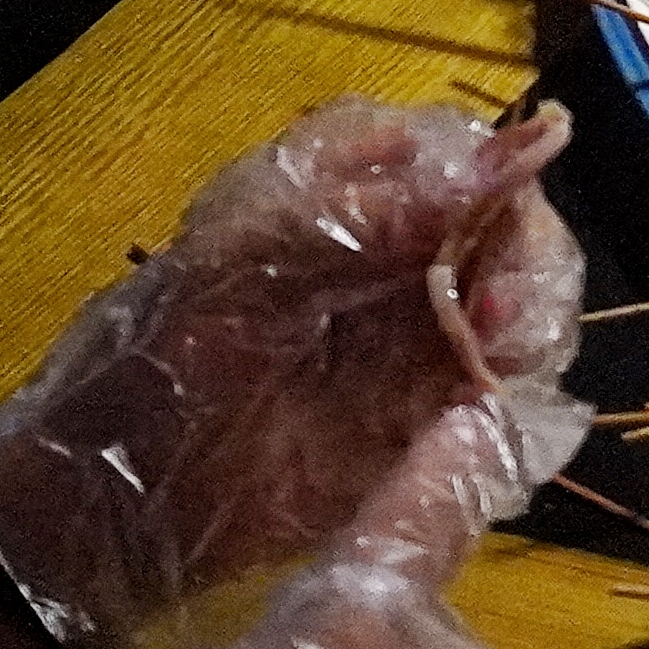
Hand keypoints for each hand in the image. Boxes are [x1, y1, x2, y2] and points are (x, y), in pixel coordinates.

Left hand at [0, 98, 585, 648]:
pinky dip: (513, 394)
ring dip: (528, 329)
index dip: (499, 183)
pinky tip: (486, 404)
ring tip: (490, 360)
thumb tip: (537, 142)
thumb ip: (389, 209)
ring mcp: (410, 338)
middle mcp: (391, 254)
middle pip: (510, 231)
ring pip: (521, 309)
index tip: (498, 226)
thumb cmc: (164, 361)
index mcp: (341, 188)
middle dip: (523, 265)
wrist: (112, 505)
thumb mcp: (258, 263)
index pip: (465, 155)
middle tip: (498, 315)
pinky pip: (503, 392)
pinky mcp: (421, 418)